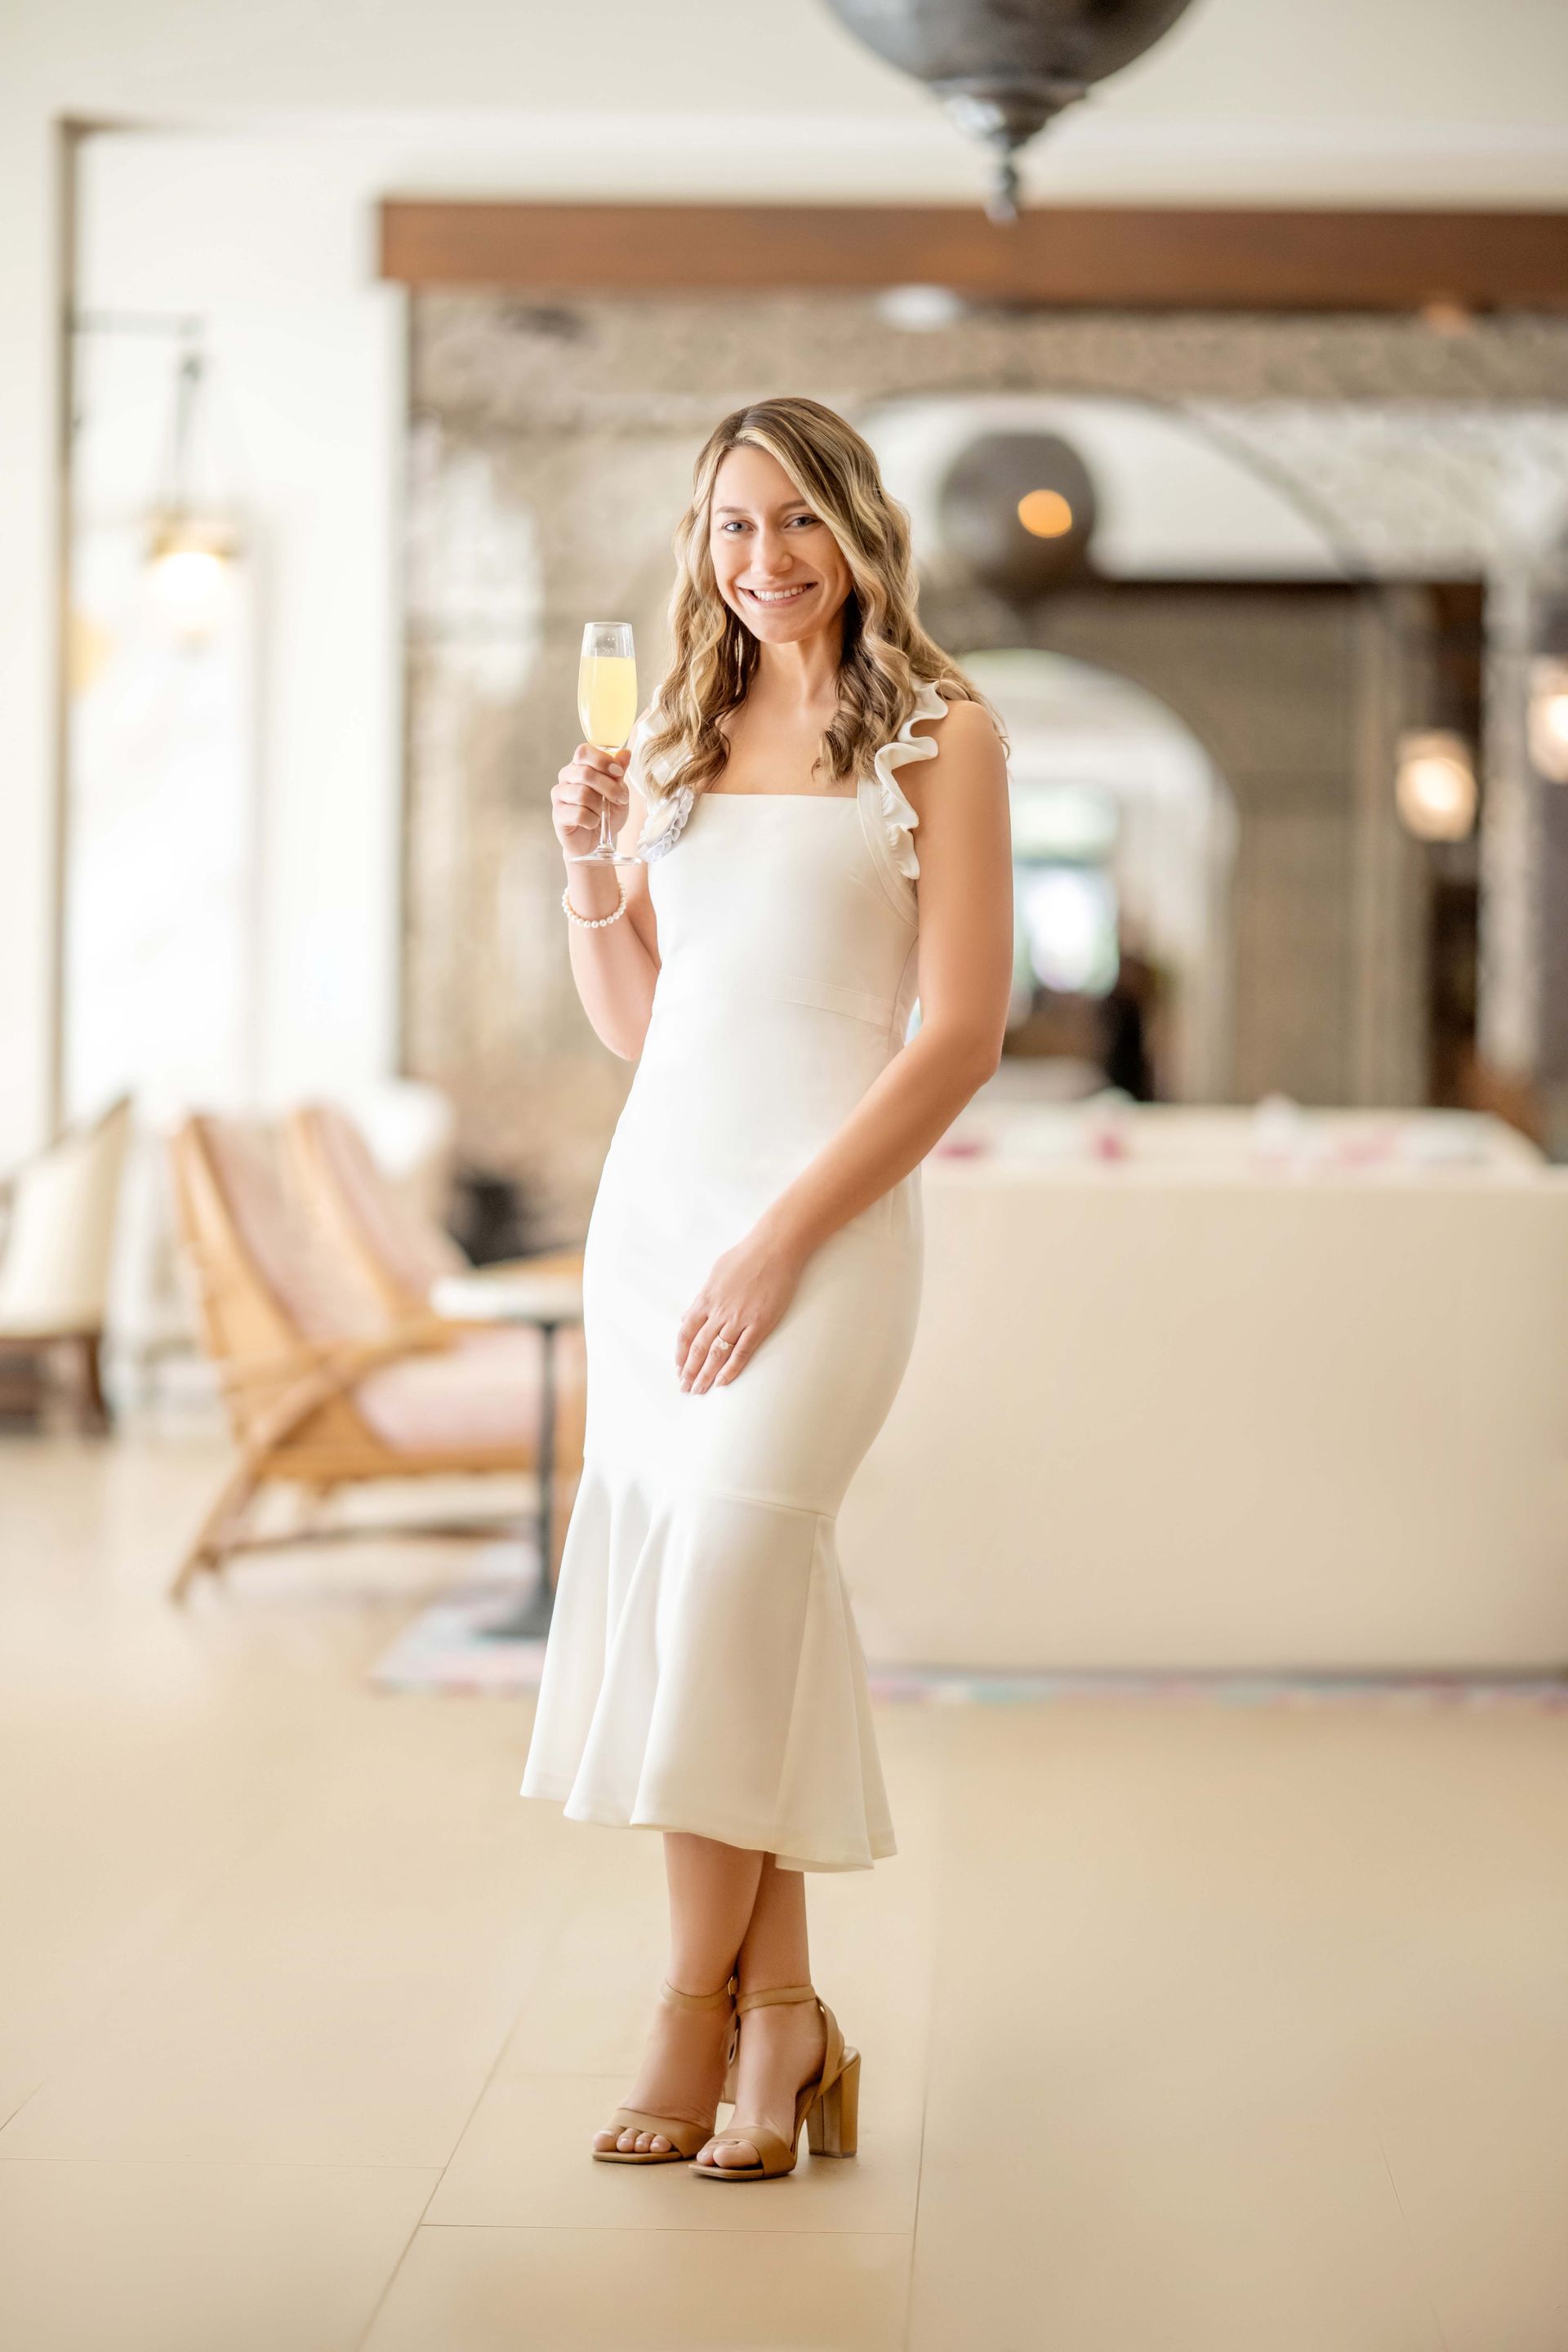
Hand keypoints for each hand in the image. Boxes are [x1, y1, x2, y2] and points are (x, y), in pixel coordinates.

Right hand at [551, 744, 629, 859]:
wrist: (596, 842)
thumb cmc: (606, 815)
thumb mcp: (619, 793)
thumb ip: (619, 774)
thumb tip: (626, 754)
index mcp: (580, 766)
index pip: (584, 751)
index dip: (602, 760)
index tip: (619, 772)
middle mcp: (566, 777)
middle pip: (585, 773)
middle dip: (609, 787)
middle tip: (620, 799)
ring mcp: (559, 795)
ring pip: (582, 794)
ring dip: (600, 807)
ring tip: (603, 814)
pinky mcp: (558, 814)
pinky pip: (579, 813)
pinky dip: (592, 820)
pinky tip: (593, 823)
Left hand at [676, 1225, 805, 1391]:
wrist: (774, 1248)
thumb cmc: (746, 1256)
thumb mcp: (715, 1273)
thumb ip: (701, 1298)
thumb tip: (687, 1316)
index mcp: (705, 1299)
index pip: (685, 1334)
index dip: (680, 1354)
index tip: (678, 1368)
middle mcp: (718, 1312)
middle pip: (698, 1348)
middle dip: (689, 1371)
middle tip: (685, 1388)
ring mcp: (738, 1319)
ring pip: (716, 1354)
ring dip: (705, 1375)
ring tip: (699, 1390)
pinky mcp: (759, 1324)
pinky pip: (741, 1352)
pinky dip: (730, 1369)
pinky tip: (722, 1382)